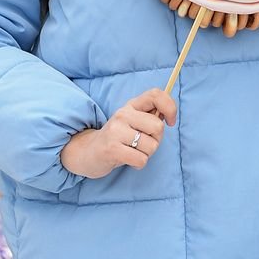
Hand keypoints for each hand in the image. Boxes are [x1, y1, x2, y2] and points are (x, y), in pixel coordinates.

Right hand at [61, 88, 177, 178]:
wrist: (88, 153)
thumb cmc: (117, 138)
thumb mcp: (132, 122)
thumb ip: (149, 116)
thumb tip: (168, 115)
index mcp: (131, 105)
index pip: (156, 95)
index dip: (170, 107)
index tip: (170, 121)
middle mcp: (123, 114)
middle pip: (157, 127)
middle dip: (156, 140)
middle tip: (143, 144)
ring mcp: (116, 131)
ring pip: (151, 146)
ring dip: (146, 154)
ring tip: (133, 152)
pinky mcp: (112, 149)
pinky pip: (141, 159)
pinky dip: (138, 164)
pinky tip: (128, 160)